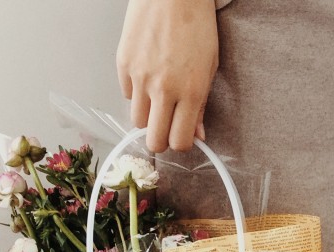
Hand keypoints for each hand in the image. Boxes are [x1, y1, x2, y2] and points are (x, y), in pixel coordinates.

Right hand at [117, 0, 218, 152]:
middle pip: (154, 141)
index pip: (180, 141)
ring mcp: (141, 78)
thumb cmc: (195, 25)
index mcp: (190, 92)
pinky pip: (127, 96)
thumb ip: (201, 106)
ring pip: (137, 122)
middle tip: (165, 127)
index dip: (181, 143)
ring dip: (147, 117)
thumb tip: (197, 135)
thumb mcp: (209, 68)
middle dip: (160, 140)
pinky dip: (136, 93)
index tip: (182, 135)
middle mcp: (164, 89)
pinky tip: (147, 74)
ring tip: (156, 98)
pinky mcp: (124, 65)